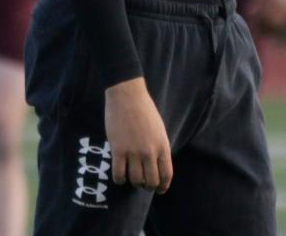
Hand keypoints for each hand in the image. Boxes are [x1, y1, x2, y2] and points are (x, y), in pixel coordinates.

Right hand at [103, 77, 172, 192]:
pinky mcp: (118, 150)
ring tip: (131, 176)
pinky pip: (119, 175)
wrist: (128, 95)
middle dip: (147, 186)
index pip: (166, 175)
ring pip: (135, 181)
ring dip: (134, 183)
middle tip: (143, 183)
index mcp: (163, 145)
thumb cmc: (144, 110)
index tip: (159, 190)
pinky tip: (120, 174)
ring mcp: (134, 152)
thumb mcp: (159, 129)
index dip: (163, 186)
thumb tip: (157, 166)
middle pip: (151, 182)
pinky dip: (119, 179)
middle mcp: (150, 151)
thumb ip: (159, 147)